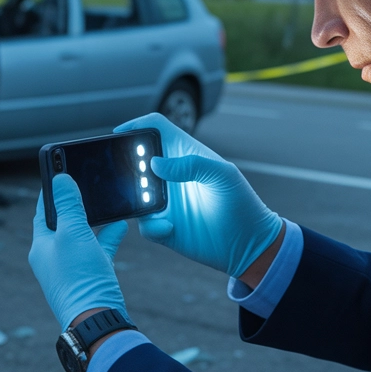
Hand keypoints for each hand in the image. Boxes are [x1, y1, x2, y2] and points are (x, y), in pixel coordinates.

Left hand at [28, 173, 129, 330]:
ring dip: (96, 219)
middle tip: (89, 184)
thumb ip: (68, 205)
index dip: (52, 191)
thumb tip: (60, 178)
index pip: (43, 210)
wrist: (97, 321)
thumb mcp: (72, 233)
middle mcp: (53, 257)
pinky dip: (109, 237)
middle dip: (78, 203)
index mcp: (41, 246)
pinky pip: (99, 250)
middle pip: (64, 222)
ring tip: (108, 202)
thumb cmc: (80, 278)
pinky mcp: (91, 277)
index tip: (62, 172)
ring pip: (83, 235)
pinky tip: (122, 225)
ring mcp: (72, 268)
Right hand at [115, 113, 281, 278]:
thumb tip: (155, 163)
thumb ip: (193, 164)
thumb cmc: (243, 204)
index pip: (155, 130)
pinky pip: (144, 224)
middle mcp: (170, 176)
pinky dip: (151, 225)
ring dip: (133, 198)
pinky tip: (170, 227)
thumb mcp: (224, 176)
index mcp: (185, 155)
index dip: (137, 126)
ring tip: (150, 205)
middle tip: (123, 174)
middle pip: (136, 160)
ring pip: (133, 194)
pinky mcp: (163, 227)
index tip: (120, 134)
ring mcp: (164, 202)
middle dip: (125, 164)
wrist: (250, 246)